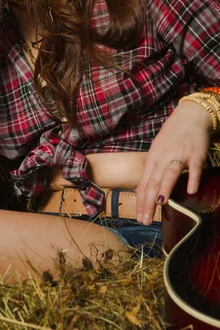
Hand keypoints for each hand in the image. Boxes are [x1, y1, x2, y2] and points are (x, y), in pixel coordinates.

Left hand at [135, 100, 211, 224]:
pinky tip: (191, 190)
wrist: (189, 116)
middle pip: (153, 181)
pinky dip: (192, 178)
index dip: (140, 201)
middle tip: (146, 220)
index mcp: (153, 158)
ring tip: (160, 204)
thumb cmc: (172, 136)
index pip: (143, 183)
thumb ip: (154, 170)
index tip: (139, 217)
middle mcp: (163, 157)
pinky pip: (194, 168)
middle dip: (148, 202)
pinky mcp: (196, 154)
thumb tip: (147, 191)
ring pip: (170, 173)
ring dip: (165, 189)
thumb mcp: (158, 151)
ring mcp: (180, 154)